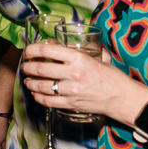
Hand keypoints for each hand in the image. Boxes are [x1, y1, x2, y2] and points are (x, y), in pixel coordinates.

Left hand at [21, 41, 140, 121]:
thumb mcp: (98, 57)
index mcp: (79, 58)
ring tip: (27, 80)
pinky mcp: (71, 104)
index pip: (47, 50)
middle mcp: (73, 73)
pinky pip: (48, 101)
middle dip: (27, 66)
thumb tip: (58, 43)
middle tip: (25, 65)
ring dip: (30, 83)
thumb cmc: (112, 77)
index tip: (27, 50)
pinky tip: (35, 93)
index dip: (32, 49)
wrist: (122, 98)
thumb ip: (80, 50)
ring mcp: (71, 90)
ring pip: (41, 86)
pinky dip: (38, 97)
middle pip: (40, 68)